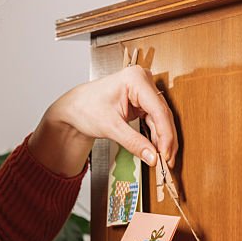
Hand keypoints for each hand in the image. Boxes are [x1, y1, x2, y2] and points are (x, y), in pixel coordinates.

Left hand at [28, 66, 178, 175]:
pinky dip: (156, 136)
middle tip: (167, 161)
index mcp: (135, 79)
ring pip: (161, 119)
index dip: (165, 134)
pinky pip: (154, 120)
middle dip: (166, 139)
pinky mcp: (142, 102)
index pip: (158, 110)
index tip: (166, 154)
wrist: (74, 109)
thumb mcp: (110, 127)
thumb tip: (153, 157)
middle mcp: (143, 81)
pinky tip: (157, 149)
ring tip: (164, 159)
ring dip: (163, 139)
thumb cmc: (85, 108)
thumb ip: (133, 143)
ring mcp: (144, 91)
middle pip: (162, 114)